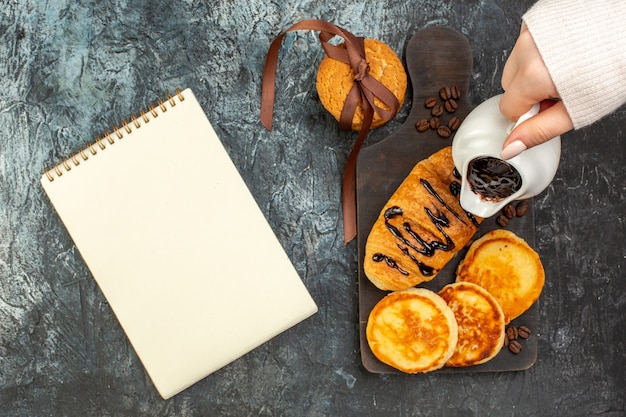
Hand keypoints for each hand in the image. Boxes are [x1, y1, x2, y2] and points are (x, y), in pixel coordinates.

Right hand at [499, 23, 572, 158]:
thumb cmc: (614, 66)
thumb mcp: (577, 110)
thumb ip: (539, 131)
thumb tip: (510, 147)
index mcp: (534, 74)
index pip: (508, 108)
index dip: (530, 114)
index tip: (551, 107)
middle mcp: (527, 48)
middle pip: (509, 85)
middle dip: (529, 92)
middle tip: (559, 90)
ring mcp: (530, 30)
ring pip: (515, 64)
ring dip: (532, 71)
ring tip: (562, 69)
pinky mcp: (536, 18)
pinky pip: (524, 43)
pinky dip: (538, 51)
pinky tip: (560, 52)